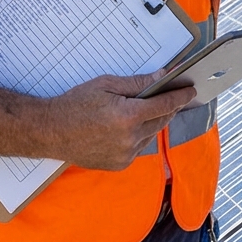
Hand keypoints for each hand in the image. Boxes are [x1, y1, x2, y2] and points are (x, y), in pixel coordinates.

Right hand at [48, 71, 195, 170]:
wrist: (51, 131)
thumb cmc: (76, 103)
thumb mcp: (107, 85)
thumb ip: (138, 83)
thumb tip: (163, 77)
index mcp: (128, 116)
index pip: (165, 104)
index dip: (180, 96)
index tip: (191, 90)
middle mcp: (130, 138)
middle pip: (161, 120)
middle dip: (169, 107)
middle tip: (176, 96)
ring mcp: (125, 154)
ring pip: (151, 135)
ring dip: (154, 122)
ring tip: (151, 109)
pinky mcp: (119, 164)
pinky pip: (139, 147)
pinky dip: (141, 136)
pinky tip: (133, 126)